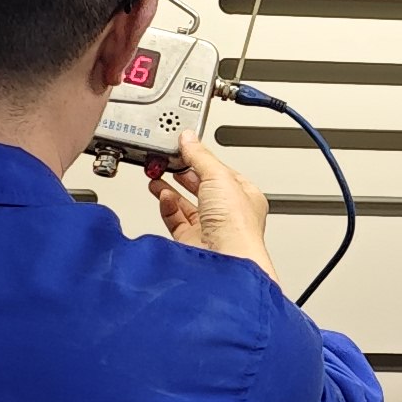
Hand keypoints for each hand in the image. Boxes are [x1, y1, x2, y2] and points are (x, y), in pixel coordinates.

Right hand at [146, 134, 280, 280]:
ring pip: (186, 205)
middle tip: (168, 162)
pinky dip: (167, 207)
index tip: (186, 149)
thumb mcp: (218, 177)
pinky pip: (176, 221)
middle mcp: (228, 214)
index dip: (203, 160)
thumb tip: (189, 139)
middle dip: (184, 174)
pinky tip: (161, 195)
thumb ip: (200, 156)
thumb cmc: (236, 226)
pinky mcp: (191, 242)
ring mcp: (209, 229)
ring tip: (157, 175)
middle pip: (202, 188)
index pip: (221, 172)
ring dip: (171, 189)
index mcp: (244, 196)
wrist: (224, 262)